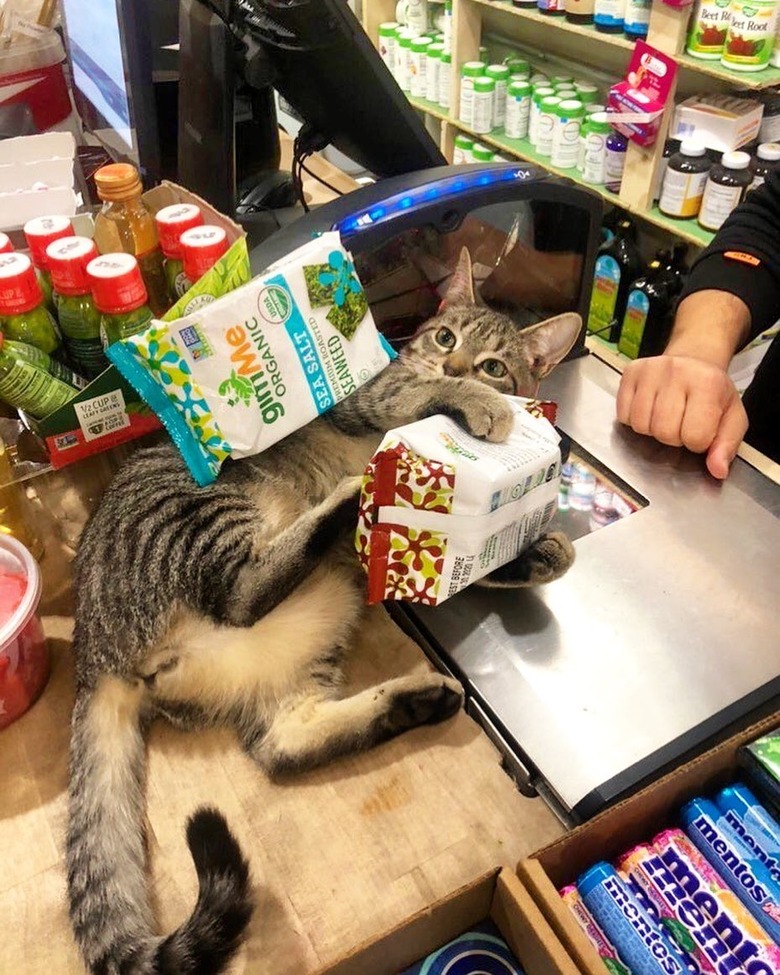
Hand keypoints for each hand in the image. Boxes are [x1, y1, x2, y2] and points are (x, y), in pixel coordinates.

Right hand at [616, 355, 747, 478]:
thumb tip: (717, 470)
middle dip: (673, 437)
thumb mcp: (732, 417)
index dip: (697, 442)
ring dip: (652, 429)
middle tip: (681, 423)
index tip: (700, 430)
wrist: (694, 360)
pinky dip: (634, 419)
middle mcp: (677, 372)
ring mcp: (650, 370)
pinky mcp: (630, 372)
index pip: (695, 436)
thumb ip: (727, 446)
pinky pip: (623, 415)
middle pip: (664, 432)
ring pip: (640, 425)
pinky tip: (649, 409)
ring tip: (665, 417)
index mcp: (708, 383)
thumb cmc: (712, 393)